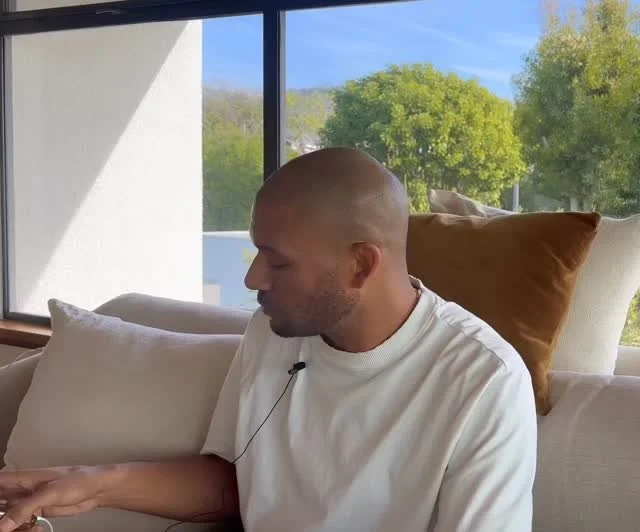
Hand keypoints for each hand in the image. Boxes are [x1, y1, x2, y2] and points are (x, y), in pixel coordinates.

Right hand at [0, 465, 114, 531]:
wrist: (98, 489)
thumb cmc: (78, 481)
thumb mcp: (49, 493)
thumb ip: (25, 507)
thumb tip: (3, 524)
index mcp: (24, 478)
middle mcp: (23, 489)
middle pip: (1, 499)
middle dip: (0, 512)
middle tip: (4, 523)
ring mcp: (30, 501)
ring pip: (8, 513)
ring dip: (9, 522)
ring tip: (19, 527)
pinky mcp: (38, 511)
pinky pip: (20, 521)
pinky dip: (20, 527)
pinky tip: (29, 529)